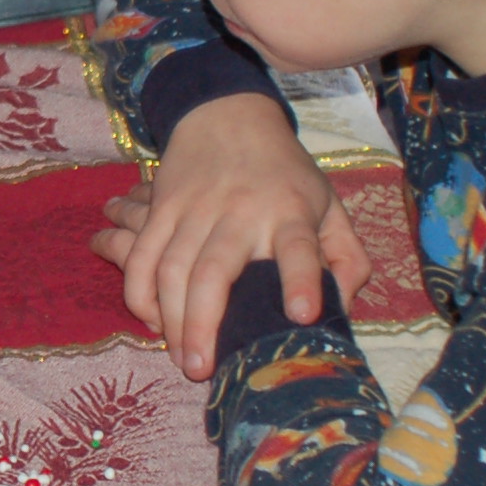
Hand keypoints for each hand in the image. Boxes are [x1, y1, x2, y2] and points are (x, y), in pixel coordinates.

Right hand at [89, 93, 370, 378]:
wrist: (228, 116)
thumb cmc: (286, 174)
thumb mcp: (330, 205)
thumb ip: (346, 257)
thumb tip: (343, 308)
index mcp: (291, 212)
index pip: (300, 246)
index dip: (301, 279)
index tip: (303, 315)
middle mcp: (241, 210)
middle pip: (215, 268)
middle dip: (205, 322)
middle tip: (201, 370)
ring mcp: (195, 208)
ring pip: (171, 267)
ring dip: (170, 318)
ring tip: (179, 358)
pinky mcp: (162, 207)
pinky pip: (141, 255)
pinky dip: (139, 292)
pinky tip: (151, 322)